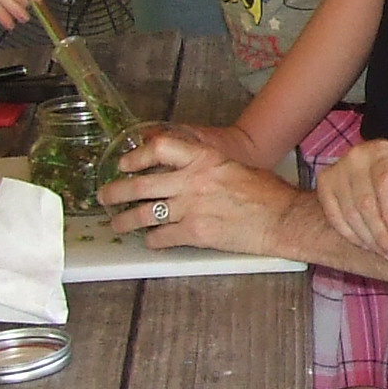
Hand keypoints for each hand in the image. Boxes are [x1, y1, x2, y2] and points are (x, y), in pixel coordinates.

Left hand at [98, 124, 299, 254]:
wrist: (283, 219)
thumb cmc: (266, 193)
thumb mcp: (232, 166)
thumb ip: (204, 167)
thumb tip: (181, 171)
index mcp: (204, 159)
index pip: (159, 148)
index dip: (135, 156)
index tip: (124, 164)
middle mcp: (192, 181)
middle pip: (140, 185)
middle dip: (115, 192)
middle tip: (104, 196)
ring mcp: (190, 209)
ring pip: (143, 215)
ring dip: (125, 220)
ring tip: (116, 223)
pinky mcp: (194, 234)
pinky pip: (161, 237)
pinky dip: (151, 240)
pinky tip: (150, 240)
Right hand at [315, 138, 387, 260]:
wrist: (374, 162)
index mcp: (382, 152)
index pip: (385, 183)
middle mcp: (356, 158)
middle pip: (366, 202)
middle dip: (381, 233)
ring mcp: (337, 171)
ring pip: (349, 213)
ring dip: (367, 238)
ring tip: (385, 252)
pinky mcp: (325, 185)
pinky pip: (335, 217)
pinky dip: (351, 235)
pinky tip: (367, 245)